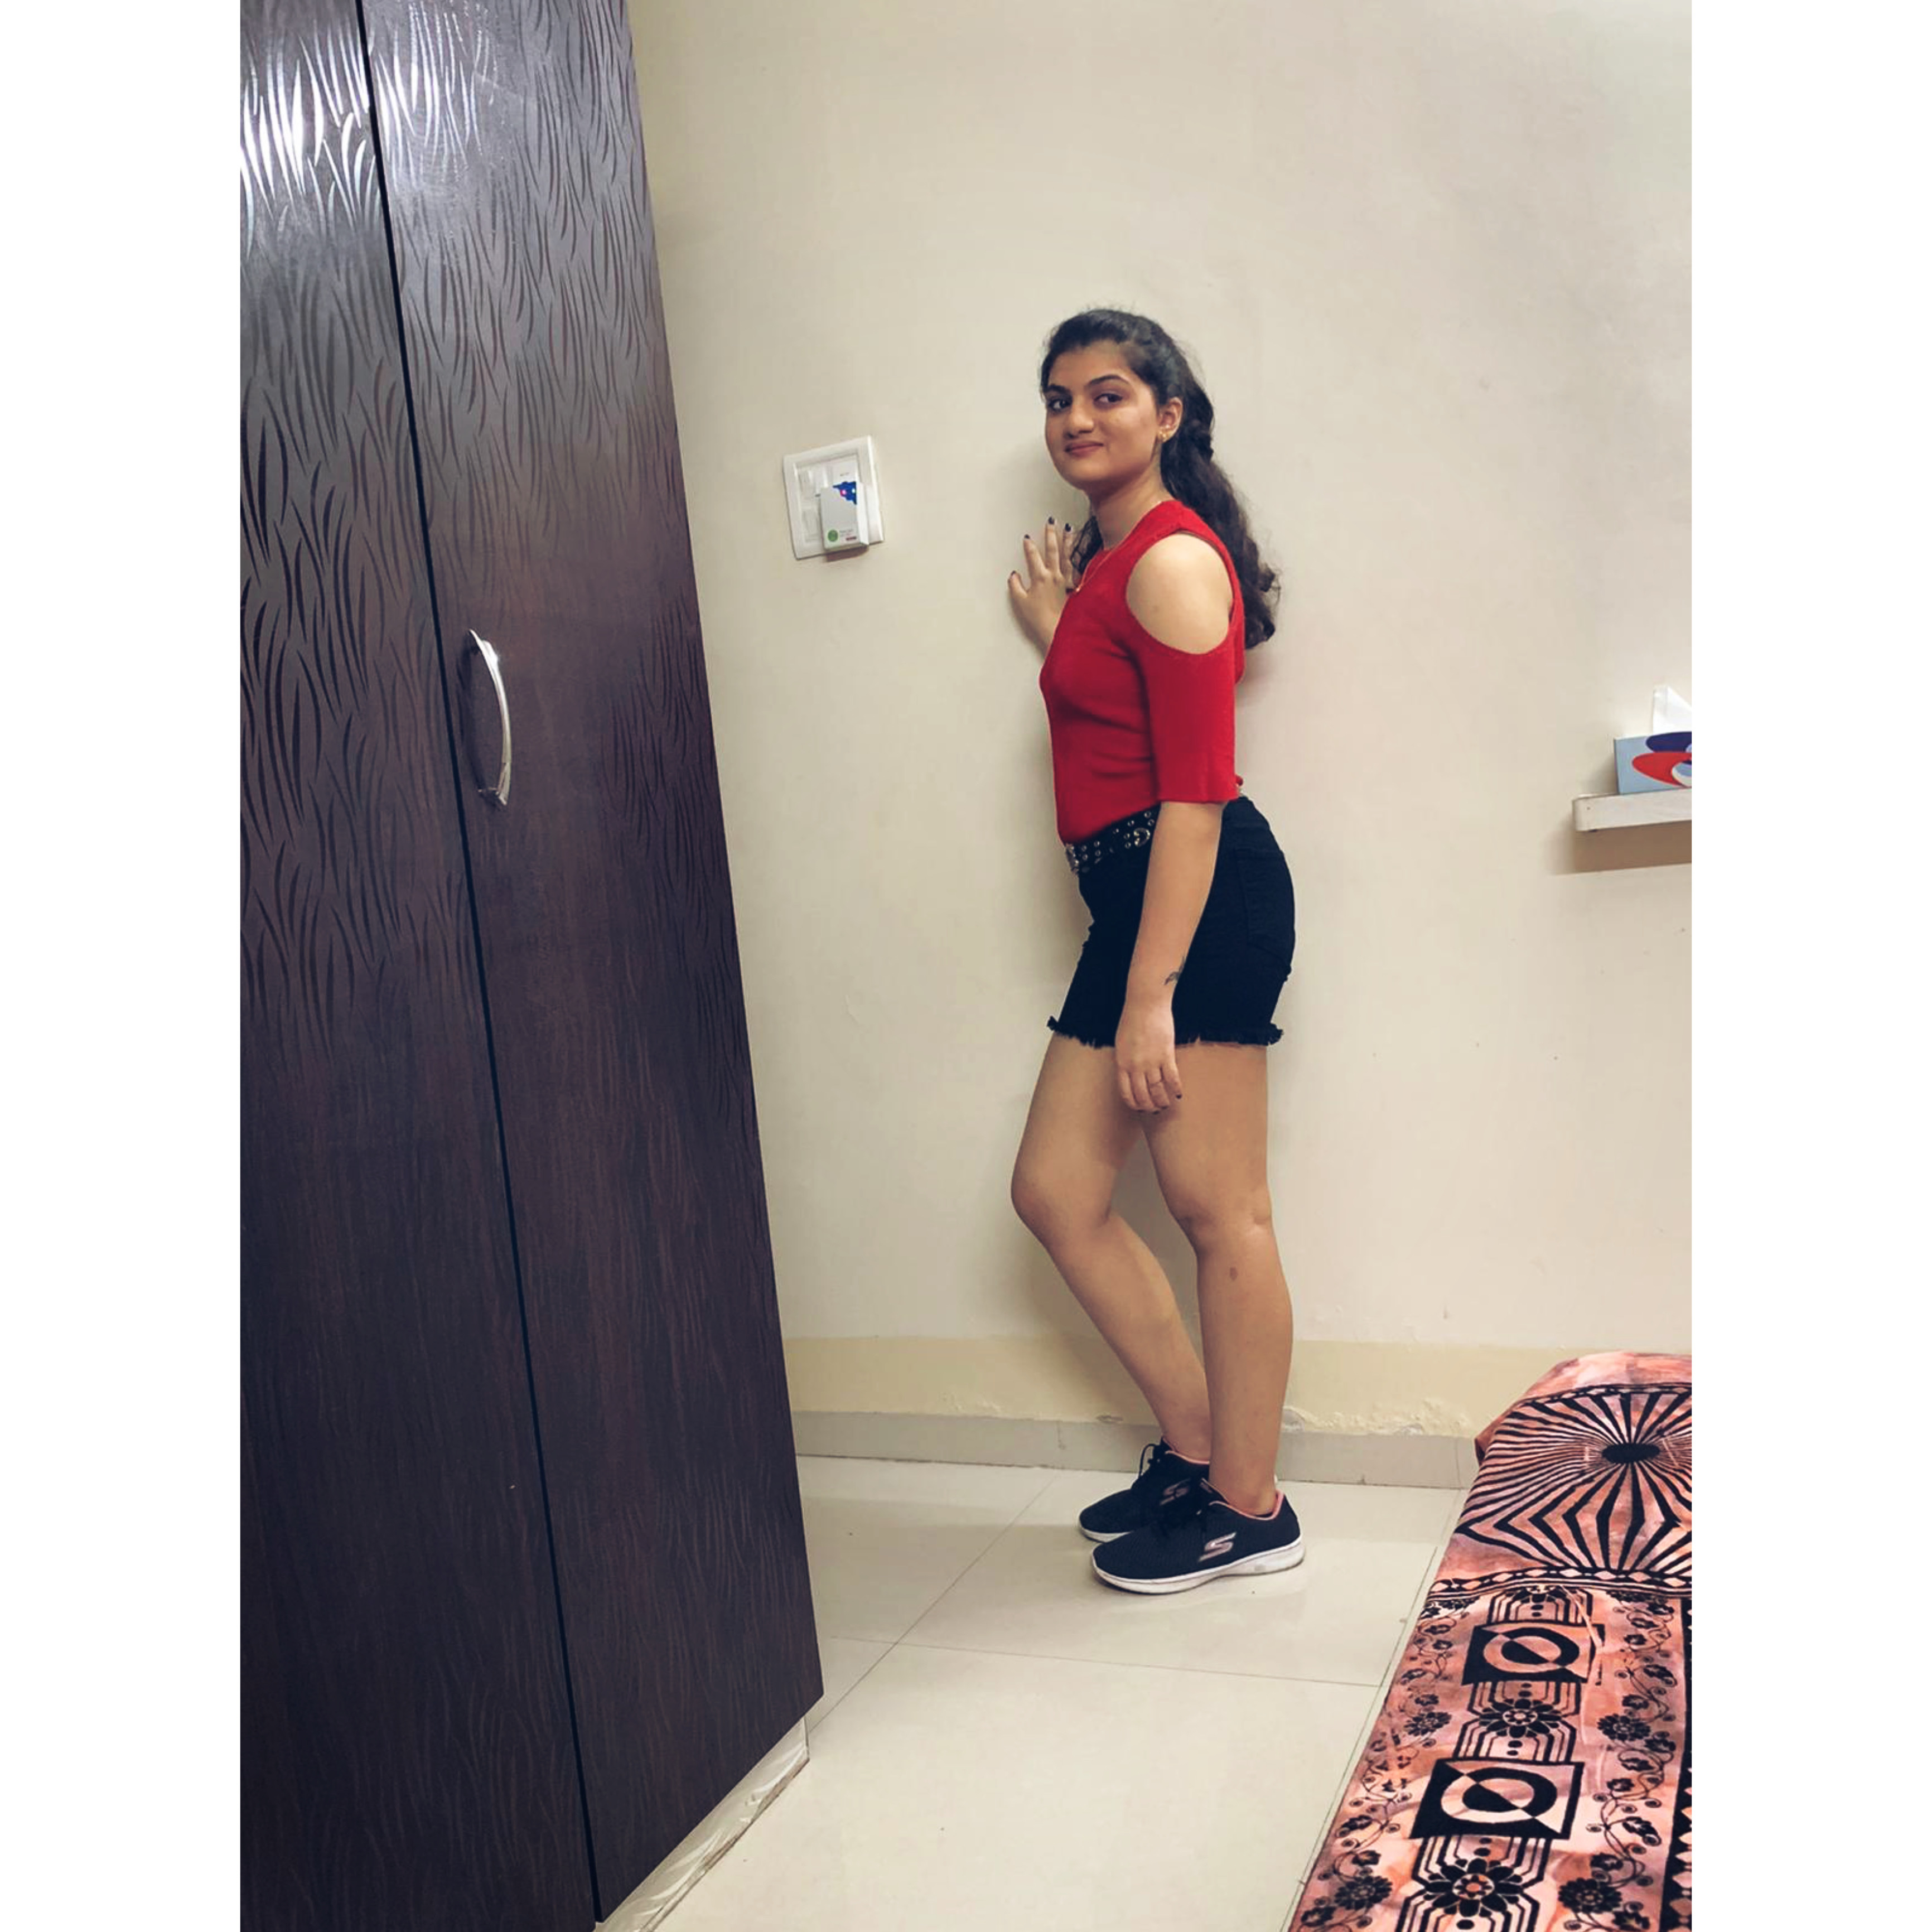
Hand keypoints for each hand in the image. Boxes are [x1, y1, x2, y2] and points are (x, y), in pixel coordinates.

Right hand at [1007, 517, 1081, 650]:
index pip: (1033, 556)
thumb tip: (1014, 575)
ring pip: (1067, 555)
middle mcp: (1054, 575)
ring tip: (1069, 528)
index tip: (1027, 537)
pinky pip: (1076, 567)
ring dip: (1067, 540)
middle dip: (1050, 534)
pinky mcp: (1073, 586)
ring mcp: (1065, 579)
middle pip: (1052, 550)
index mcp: (1040, 577)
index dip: (1029, 546)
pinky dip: (1077, 557)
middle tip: (1051, 522)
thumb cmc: (1039, 618)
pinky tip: (1079, 551)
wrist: (1058, 628)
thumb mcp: (1021, 602)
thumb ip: (1015, 586)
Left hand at [1115, 997, 1183, 1112]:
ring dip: (1162, 1100)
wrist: (1146, 1004)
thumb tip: (1130, 1073)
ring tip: (1165, 1105)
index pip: (1125, 1091)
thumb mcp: (1121, 1043)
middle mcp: (1135, 1066)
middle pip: (1142, 1094)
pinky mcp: (1166, 1055)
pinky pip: (1172, 1077)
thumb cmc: (1132, 1019)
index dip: (1133, 1103)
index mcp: (1121, 1063)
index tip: (1138, 1108)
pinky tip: (1178, 1094)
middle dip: (1148, 1106)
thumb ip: (1125, 1059)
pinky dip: (1175, 1088)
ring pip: (1157, 1090)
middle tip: (1154, 1110)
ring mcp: (1151, 1061)